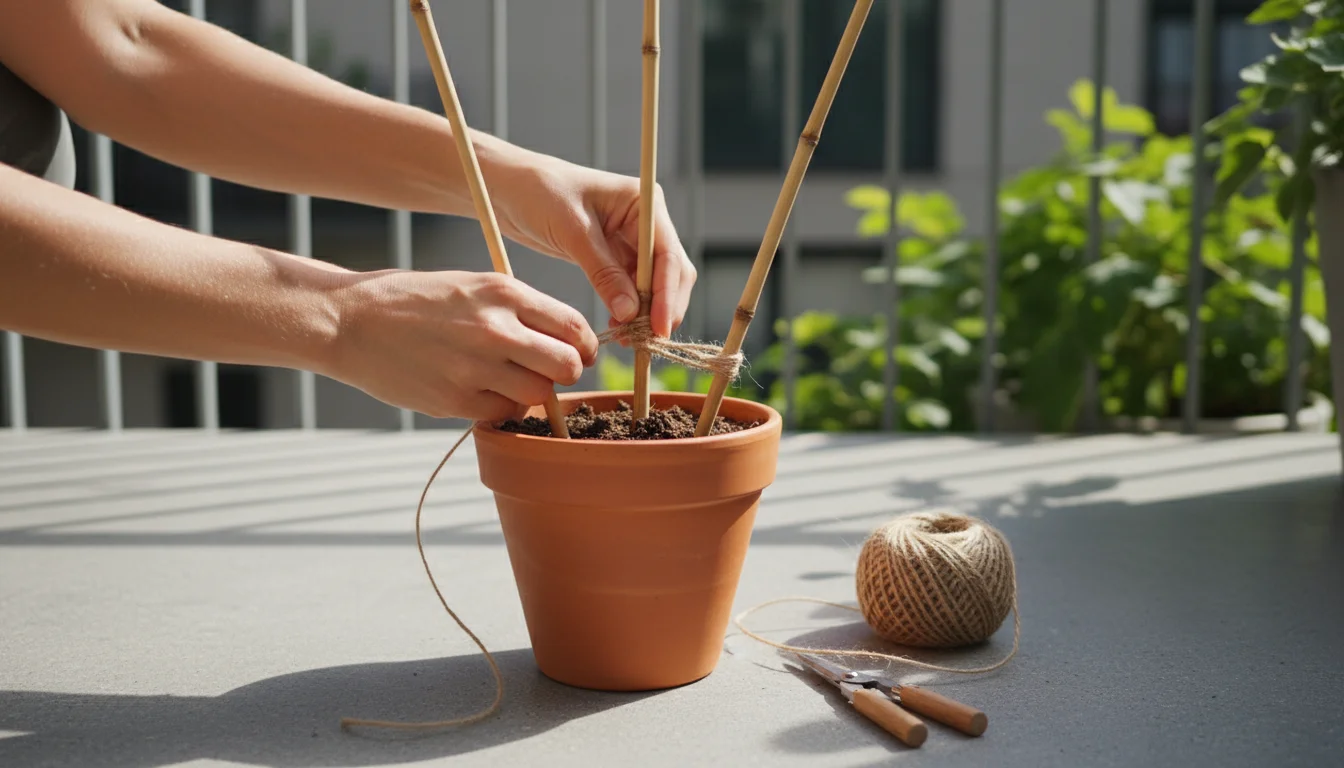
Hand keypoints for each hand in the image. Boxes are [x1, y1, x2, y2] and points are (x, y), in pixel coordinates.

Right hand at [327, 270, 597, 420]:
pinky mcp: (455, 399)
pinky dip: (500, 409)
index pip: (574, 327)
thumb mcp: (472, 286)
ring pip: (539, 396)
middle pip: (567, 366)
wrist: (352, 321)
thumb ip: (520, 310)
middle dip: (564, 373)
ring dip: (531, 394)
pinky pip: (503, 415)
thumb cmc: (416, 301)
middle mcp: (496, 329)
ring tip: (507, 381)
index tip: (578, 353)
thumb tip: (567, 341)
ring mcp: (476, 367)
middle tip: (546, 372)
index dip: (584, 346)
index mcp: (504, 293)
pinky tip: (480, 392)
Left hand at [487, 152, 696, 338]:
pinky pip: (634, 288)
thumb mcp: (572, 232)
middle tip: (645, 341)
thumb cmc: (539, 194)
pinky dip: (630, 309)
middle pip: (671, 272)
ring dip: (646, 312)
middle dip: (662, 307)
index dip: (667, 294)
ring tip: (625, 337)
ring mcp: (633, 239)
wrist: (510, 187)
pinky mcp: (616, 256)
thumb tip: (630, 312)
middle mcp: (645, 220)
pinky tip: (616, 325)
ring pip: (655, 285)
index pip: (668, 254)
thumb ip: (604, 272)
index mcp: (643, 202)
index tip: (659, 327)